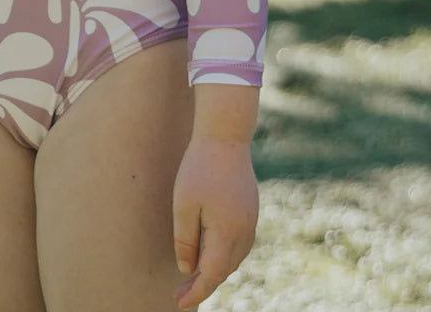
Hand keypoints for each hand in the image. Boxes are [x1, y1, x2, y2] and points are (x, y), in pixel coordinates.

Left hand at [171, 136, 258, 309]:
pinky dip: (224, 253)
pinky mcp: (250, 208)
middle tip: (179, 292)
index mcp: (228, 233)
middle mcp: (244, 231)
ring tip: (192, 275)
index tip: (179, 303)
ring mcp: (251, 219)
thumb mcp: (184, 205)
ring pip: (234, 257)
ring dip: (215, 269)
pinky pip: (239, 242)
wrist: (225, 135)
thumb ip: (186, 240)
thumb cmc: (200, 167)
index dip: (196, 292)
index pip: (212, 275)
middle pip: (225, 269)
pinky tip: (210, 251)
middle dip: (203, 283)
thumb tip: (188, 269)